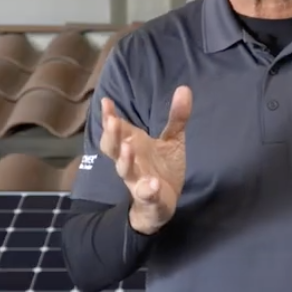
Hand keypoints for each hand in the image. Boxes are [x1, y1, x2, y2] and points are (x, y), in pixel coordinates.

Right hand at [98, 85, 191, 234]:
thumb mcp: (171, 140)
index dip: (109, 117)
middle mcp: (130, 163)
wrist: (164, 202)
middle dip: (111, 136)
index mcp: (132, 147)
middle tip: (112, 121)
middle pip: (114, 149)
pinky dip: (147, 190)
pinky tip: (152, 184)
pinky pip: (146, 195)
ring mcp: (138, 182)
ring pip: (125, 172)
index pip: (116, 131)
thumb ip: (176, 117)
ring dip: (125, 160)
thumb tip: (184, 88)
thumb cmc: (161, 167)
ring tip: (128, 147)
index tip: (106, 101)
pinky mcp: (150, 199)